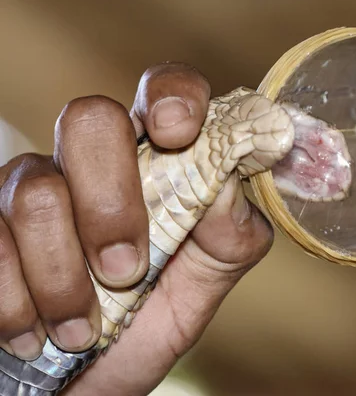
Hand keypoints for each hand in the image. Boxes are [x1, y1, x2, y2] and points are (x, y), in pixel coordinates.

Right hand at [0, 62, 273, 394]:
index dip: (172, 95)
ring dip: (63, 278)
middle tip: (125, 270)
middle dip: (110, 204)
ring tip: (81, 328)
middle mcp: (91, 161)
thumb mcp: (206, 281)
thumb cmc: (151, 319)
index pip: (166, 91)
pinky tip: (35, 334)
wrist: (90, 375)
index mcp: (158, 160)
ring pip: (37, 191)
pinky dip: (15, 303)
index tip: (177, 132)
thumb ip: (231, 235)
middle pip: (90, 120)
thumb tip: (228, 184)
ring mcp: (33, 186)